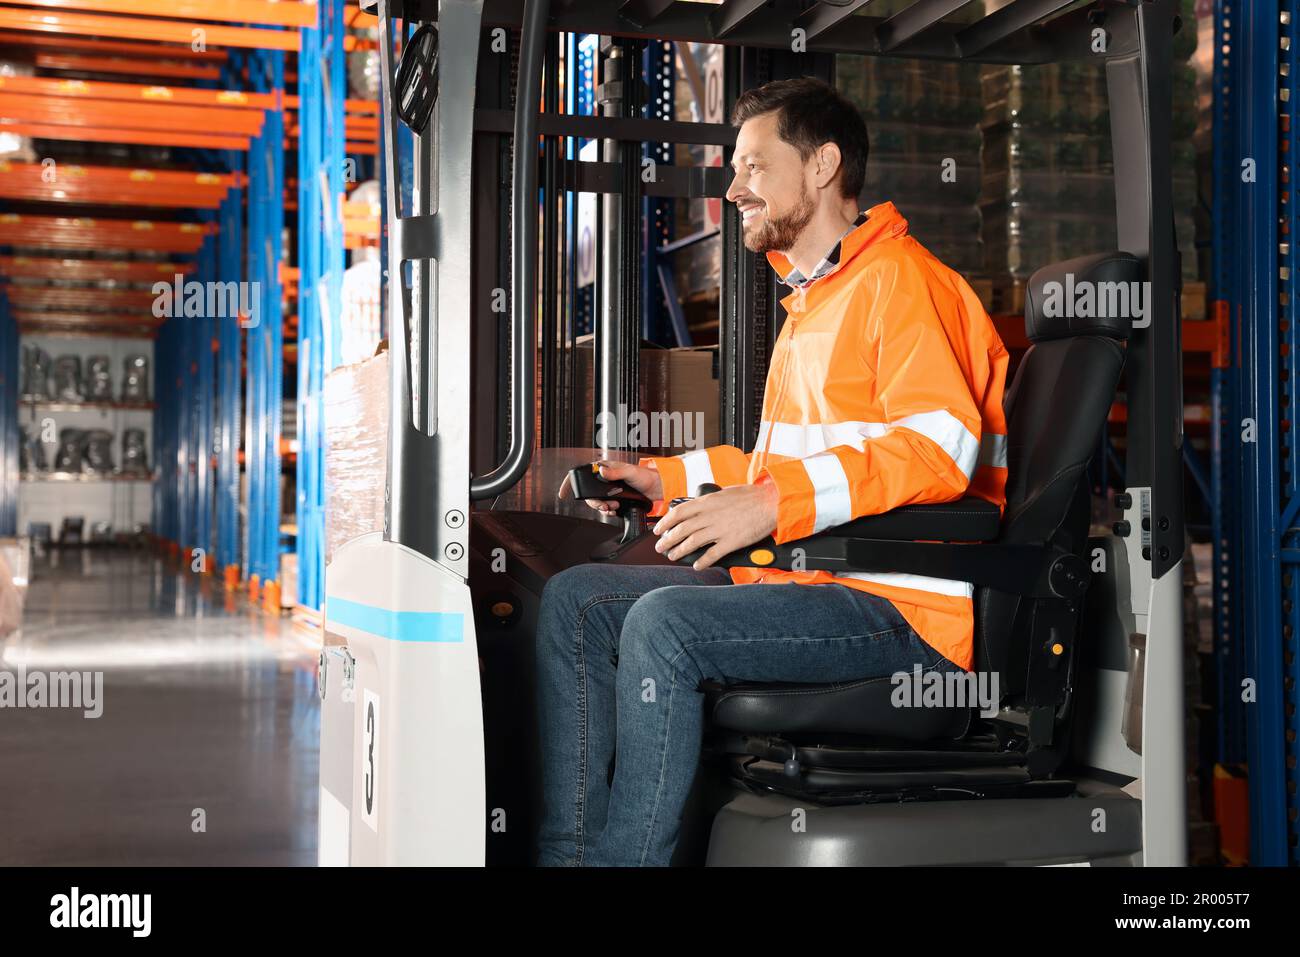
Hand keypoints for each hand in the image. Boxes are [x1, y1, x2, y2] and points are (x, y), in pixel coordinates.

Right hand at [558, 459, 662, 515]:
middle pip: (588, 493)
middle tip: (605, 505)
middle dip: (595, 502)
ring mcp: (608, 490)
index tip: (562, 493)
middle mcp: (604, 479)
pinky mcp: (614, 498)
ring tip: (613, 507)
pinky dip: (608, 511)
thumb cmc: (644, 476)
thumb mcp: (630, 472)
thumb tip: (602, 471)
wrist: (656, 488)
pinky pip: (605, 507)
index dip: (570, 483)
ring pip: (596, 502)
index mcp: (604, 468)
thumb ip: (616, 472)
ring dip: (602, 507)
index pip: (581, 474)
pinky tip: (615, 510)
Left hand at [652, 481, 778, 568]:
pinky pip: (712, 554)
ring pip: (692, 542)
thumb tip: (699, 507)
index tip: (658, 529)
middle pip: (681, 530)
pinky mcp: (732, 542)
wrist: (771, 502)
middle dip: (667, 540)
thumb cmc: (751, 496)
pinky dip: (703, 561)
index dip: (665, 522)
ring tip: (673, 556)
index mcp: (707, 502)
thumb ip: (709, 502)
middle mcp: (710, 516)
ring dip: (680, 551)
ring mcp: (720, 530)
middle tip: (660, 547)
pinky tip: (697, 565)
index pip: (678, 513)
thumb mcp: (724, 493)